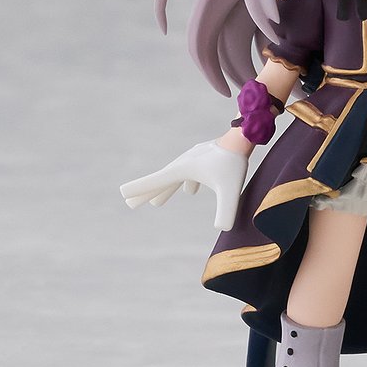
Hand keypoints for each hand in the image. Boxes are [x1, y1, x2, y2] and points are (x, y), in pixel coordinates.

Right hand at [120, 140, 247, 229]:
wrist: (243, 137)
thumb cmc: (234, 162)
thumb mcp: (230, 189)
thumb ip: (226, 210)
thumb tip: (222, 229)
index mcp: (183, 170)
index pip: (157, 182)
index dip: (140, 189)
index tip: (123, 194)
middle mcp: (184, 164)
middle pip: (161, 182)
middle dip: (146, 194)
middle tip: (130, 204)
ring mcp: (194, 160)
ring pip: (174, 178)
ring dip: (165, 190)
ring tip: (157, 203)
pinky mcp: (205, 159)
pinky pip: (190, 174)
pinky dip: (186, 183)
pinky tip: (191, 191)